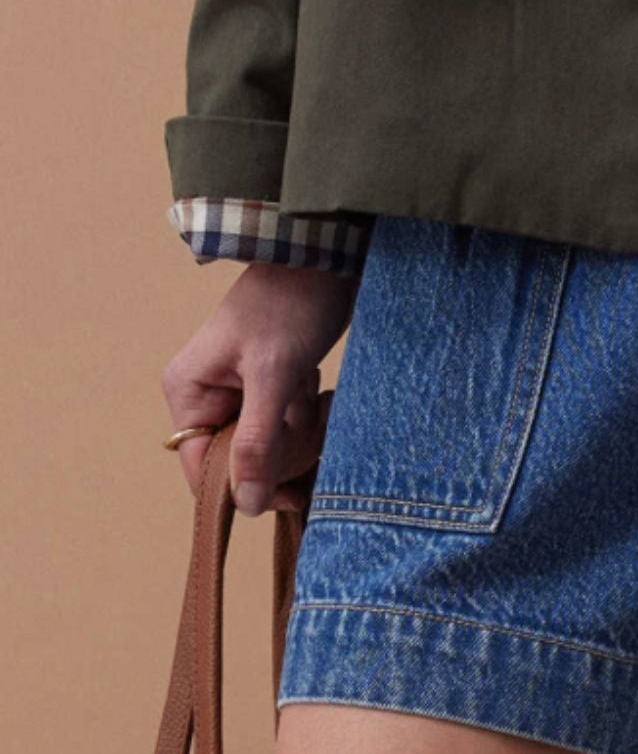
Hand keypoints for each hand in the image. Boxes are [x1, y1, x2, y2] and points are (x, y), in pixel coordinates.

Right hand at [162, 262, 356, 514]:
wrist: (327, 252)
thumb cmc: (293, 300)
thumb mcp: (275, 372)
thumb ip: (256, 440)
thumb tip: (247, 504)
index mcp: (190, 389)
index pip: (202, 469)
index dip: (242, 486)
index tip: (290, 492)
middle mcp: (208, 393)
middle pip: (239, 462)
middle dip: (282, 450)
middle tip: (310, 418)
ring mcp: (240, 390)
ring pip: (267, 448)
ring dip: (301, 433)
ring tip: (320, 400)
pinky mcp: (271, 385)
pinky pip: (285, 427)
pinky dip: (309, 418)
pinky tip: (322, 394)